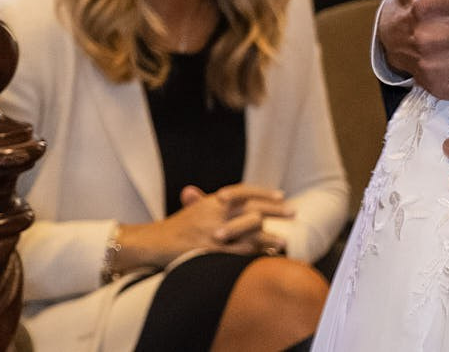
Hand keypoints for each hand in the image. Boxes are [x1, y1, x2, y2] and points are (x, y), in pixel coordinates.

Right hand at [118, 184, 291, 267]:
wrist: (154, 242)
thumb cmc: (176, 227)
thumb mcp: (196, 209)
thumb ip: (214, 202)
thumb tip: (233, 198)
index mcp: (213, 200)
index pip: (244, 191)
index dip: (264, 193)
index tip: (281, 195)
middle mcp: (216, 212)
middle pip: (253, 208)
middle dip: (276, 210)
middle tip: (293, 212)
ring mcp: (214, 232)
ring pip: (249, 232)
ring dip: (269, 237)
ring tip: (285, 240)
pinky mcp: (210, 251)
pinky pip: (237, 253)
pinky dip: (253, 254)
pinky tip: (265, 257)